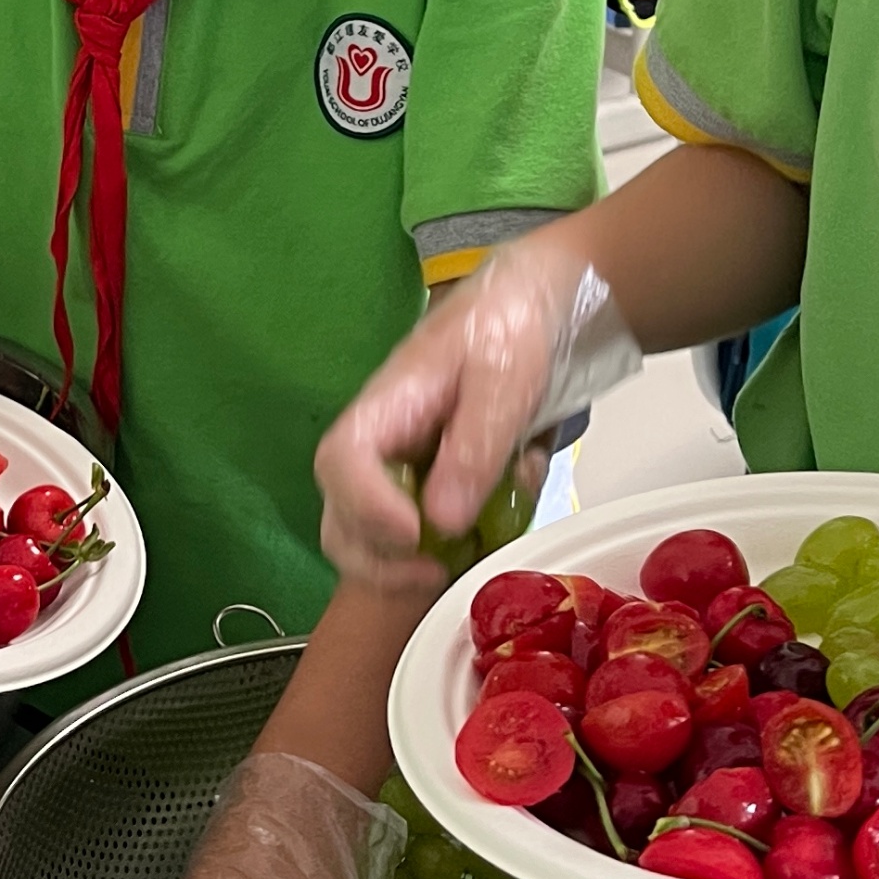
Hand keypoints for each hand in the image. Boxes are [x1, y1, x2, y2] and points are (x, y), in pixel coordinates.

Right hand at [314, 231, 632, 599]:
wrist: (538, 305)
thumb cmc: (513, 327)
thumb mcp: (504, 380)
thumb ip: (474, 447)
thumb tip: (439, 523)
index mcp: (387, 404)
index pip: (341, 460)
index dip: (365, 507)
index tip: (415, 535)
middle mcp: (381, 442)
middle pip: (340, 513)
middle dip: (377, 559)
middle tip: (436, 573)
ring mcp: (403, 465)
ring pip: (370, 533)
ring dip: (408, 565)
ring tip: (467, 557)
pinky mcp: (430, 481)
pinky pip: (420, 531)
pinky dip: (450, 547)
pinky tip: (496, 527)